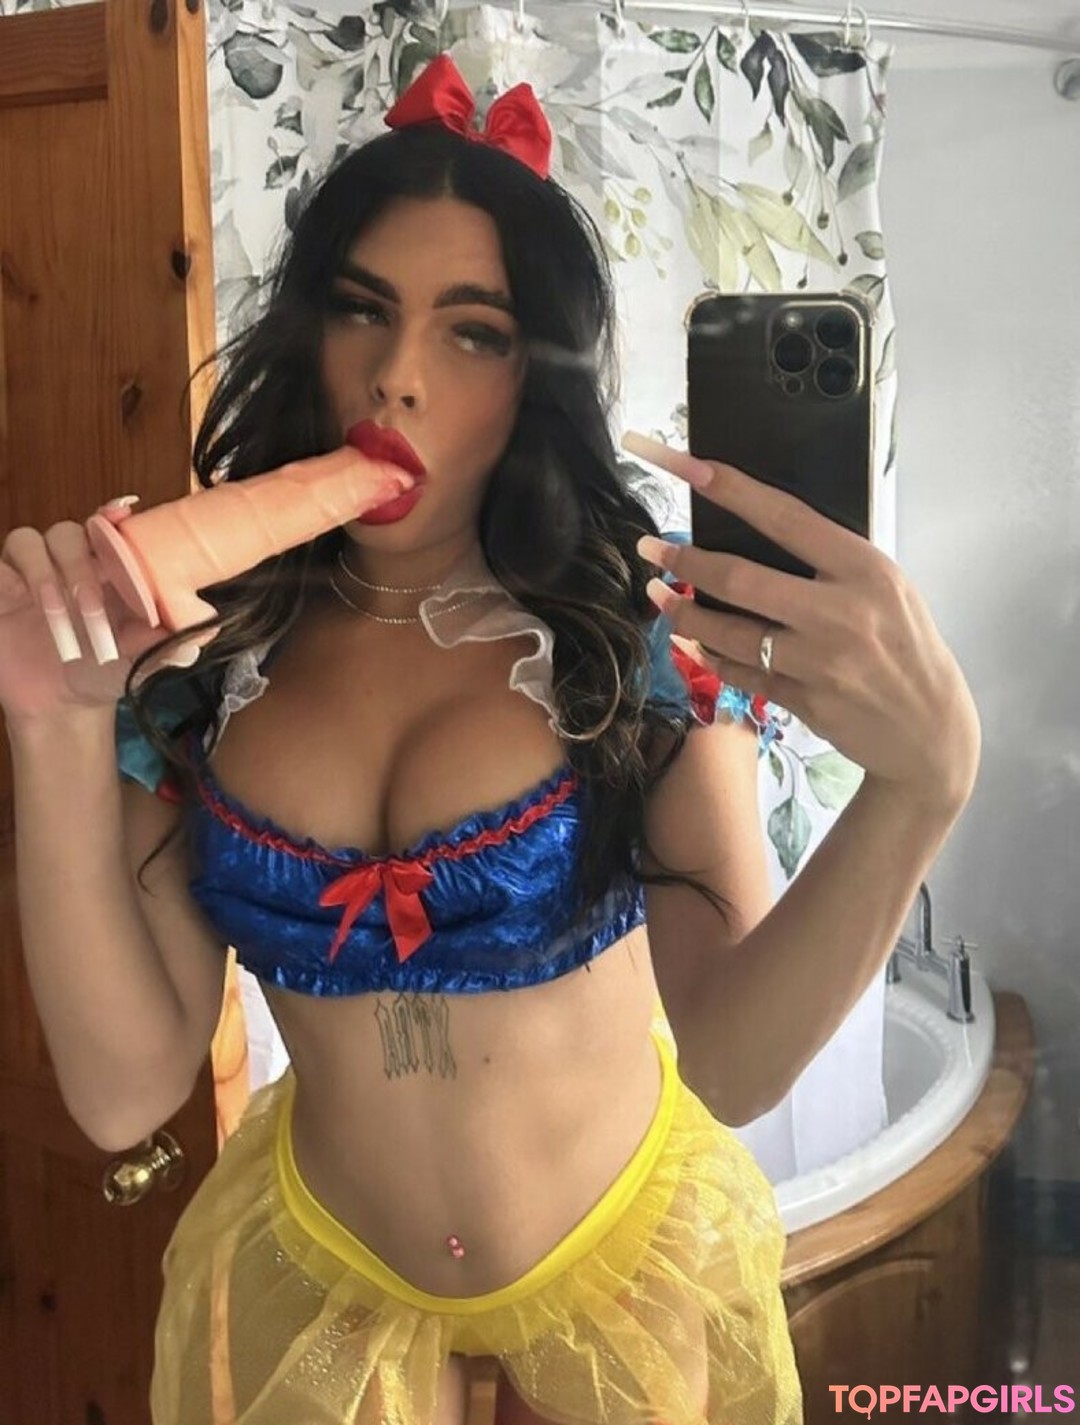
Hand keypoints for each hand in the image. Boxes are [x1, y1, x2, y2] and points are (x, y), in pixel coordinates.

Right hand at [0, 500, 201, 728]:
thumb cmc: (104, 672)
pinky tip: (24, 605)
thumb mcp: (139, 662)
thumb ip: (166, 645)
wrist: (60, 705)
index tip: (122, 513)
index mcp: (108, 569)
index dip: (111, 515)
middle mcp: (69, 562)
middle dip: (81, 567)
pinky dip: (11, 580)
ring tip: (61, 616)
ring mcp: (30, 572)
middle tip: (92, 607)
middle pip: (69, 533)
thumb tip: (204, 634)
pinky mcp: (0, 588)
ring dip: (46, 575)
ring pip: (29, 541)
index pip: (107, 526)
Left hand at [623, 431, 980, 813]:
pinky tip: (692, 639)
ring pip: (728, 633)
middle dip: (684, 561)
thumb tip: (761, 527)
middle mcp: (841, 613)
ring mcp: (819, 662)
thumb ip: (833, 561)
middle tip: (648, 548)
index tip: (684, 465)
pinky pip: (739, 673)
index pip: (785, 517)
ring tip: (659, 595)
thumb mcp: (887, 587)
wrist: (930, 731)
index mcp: (865, 569)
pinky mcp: (802, 701)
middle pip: (741, 580)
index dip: (730, 489)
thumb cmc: (906, 646)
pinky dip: (709, 654)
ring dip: (684, 612)